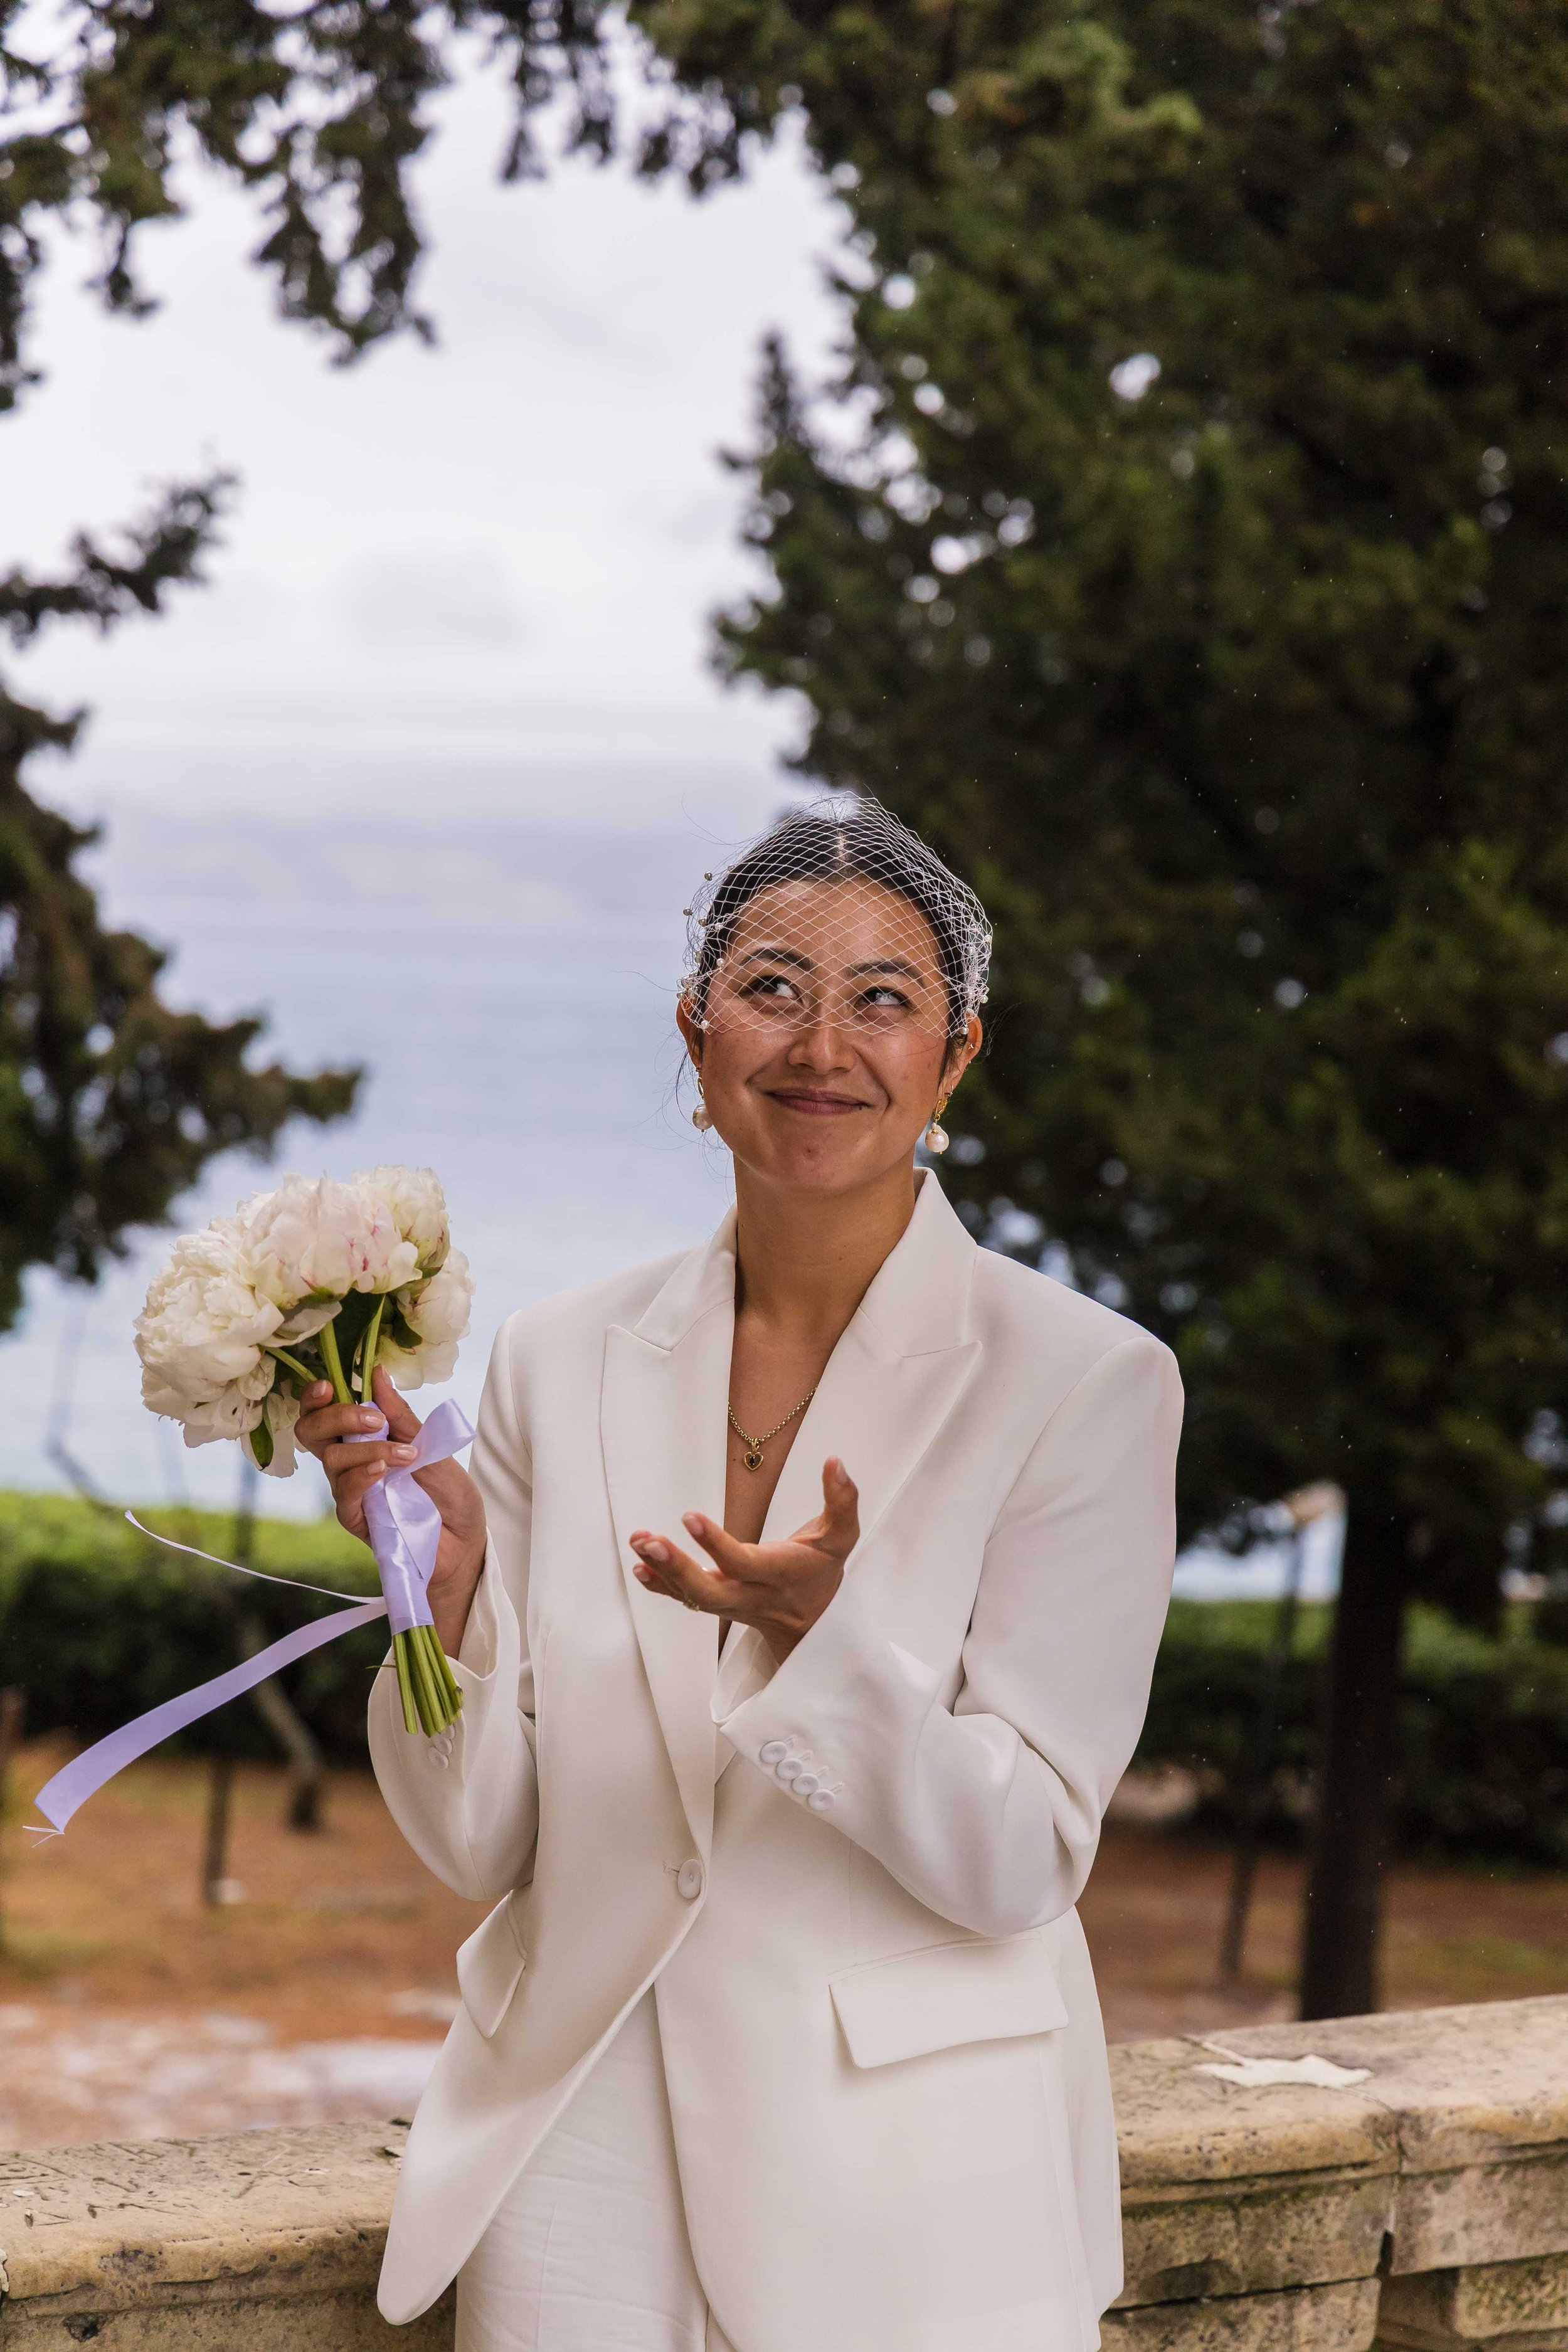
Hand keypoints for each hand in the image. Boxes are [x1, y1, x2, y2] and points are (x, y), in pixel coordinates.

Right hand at [296, 1366, 487, 1657]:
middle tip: (373, 1419)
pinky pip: (343, 1495)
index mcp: (361, 1438)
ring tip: (405, 1456)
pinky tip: (381, 1471)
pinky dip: (360, 1477)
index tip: (331, 1384)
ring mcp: (350, 1491)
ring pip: (330, 1460)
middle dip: (336, 1417)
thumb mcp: (429, 1444)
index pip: (323, 1412)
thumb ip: (400, 1415)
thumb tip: (377, 1372)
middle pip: (312, 1432)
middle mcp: (348, 1462)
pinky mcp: (356, 1519)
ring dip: (366, 1449)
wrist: (466, 1538)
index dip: (316, 1397)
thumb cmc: (448, 1491)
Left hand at [629, 1457, 859, 1663]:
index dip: (716, 1543)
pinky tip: (639, 1565)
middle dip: (676, 1567)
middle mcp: (751, 1594)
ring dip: (662, 1571)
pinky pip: (685, 1599)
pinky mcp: (717, 1604)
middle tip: (648, 1540)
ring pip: (692, 1596)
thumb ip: (842, 1500)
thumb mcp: (842, 1536)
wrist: (814, 1622)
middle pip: (709, 1591)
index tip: (689, 1517)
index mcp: (780, 1573)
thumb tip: (834, 1462)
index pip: (744, 1563)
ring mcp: (731, 1604)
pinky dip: (660, 1585)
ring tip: (638, 1541)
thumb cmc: (822, 1571)